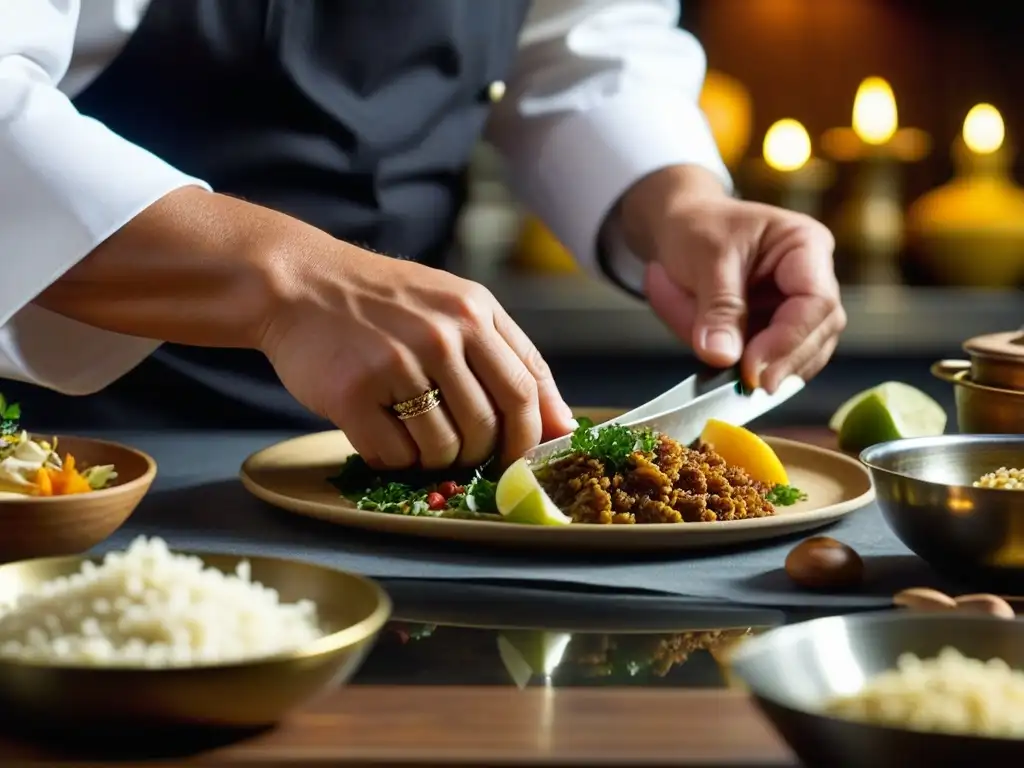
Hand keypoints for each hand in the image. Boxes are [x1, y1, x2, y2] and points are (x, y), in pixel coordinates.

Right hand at [259, 242, 575, 469]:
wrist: (298, 283)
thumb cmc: (383, 300)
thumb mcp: (454, 304)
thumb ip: (510, 355)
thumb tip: (564, 422)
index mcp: (473, 311)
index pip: (527, 388)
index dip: (533, 434)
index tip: (524, 458)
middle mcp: (441, 335)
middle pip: (490, 426)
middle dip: (485, 455)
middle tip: (466, 455)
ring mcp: (397, 364)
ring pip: (445, 447)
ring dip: (438, 460)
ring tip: (418, 438)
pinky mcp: (353, 394)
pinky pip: (396, 455)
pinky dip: (396, 459)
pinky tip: (384, 434)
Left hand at [619, 166, 845, 391]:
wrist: (677, 229)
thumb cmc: (695, 228)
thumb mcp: (704, 258)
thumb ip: (716, 307)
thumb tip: (723, 356)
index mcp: (805, 246)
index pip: (817, 301)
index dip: (788, 340)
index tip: (752, 367)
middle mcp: (813, 277)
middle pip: (820, 332)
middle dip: (785, 361)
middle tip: (749, 385)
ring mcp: (798, 306)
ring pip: (806, 353)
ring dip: (775, 370)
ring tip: (739, 382)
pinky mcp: (778, 329)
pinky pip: (782, 360)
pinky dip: (761, 372)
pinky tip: (739, 380)